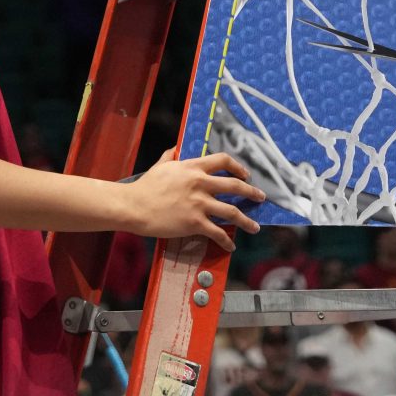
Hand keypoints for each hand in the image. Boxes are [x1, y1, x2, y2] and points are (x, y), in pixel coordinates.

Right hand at [121, 148, 266, 251]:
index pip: (222, 161)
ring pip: (232, 212)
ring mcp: (199, 204)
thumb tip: (175, 149)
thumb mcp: (160, 166)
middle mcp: (200, 183)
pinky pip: (218, 233)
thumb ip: (171, 156)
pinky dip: (227, 241)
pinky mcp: (195, 223)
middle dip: (251, 192)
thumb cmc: (146, 186)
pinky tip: (231, 246)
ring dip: (247, 221)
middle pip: (235, 186)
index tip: (244, 174)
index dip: (238, 166)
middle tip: (260, 197)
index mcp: (192, 167)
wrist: (134, 206)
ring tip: (255, 227)